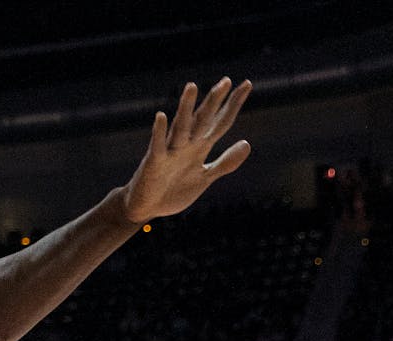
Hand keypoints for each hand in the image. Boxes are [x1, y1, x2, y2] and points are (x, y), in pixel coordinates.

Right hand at [119, 78, 251, 222]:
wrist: (145, 208)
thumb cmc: (173, 191)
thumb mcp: (204, 177)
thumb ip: (225, 162)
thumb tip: (247, 143)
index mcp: (199, 148)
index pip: (219, 122)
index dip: (233, 105)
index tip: (247, 84)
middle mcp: (186, 145)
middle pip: (202, 120)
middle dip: (214, 102)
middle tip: (226, 81)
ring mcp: (169, 153)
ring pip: (180, 127)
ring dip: (185, 108)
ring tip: (192, 86)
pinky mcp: (154, 163)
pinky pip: (157, 146)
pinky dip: (159, 132)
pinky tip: (161, 116)